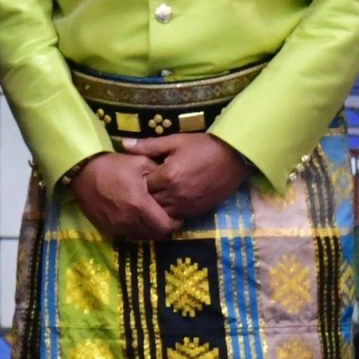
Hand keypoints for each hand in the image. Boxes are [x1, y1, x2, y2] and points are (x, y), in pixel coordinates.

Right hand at [69, 151, 177, 242]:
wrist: (82, 171)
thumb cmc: (112, 165)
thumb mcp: (140, 163)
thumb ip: (159, 176)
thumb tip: (171, 186)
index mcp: (139, 205)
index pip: (165, 226)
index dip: (175, 223)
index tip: (176, 216)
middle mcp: (128, 220)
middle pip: (155, 235)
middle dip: (162, 227)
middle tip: (163, 217)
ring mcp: (116, 226)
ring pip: (140, 237)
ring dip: (148, 230)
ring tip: (149, 219)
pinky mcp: (106, 228)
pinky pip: (126, 235)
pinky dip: (133, 230)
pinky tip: (133, 219)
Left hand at [127, 131, 252, 224]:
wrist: (235, 157)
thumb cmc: (204, 146)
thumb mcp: (175, 141)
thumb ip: (148, 146)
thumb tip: (123, 144)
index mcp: (167, 176)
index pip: (142, 185)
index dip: (138, 180)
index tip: (137, 175)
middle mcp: (176, 194)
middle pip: (150, 201)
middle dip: (145, 195)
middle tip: (143, 188)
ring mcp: (187, 205)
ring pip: (162, 212)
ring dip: (157, 206)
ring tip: (155, 196)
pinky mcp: (198, 211)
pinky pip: (177, 218)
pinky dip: (170, 212)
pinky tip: (169, 203)